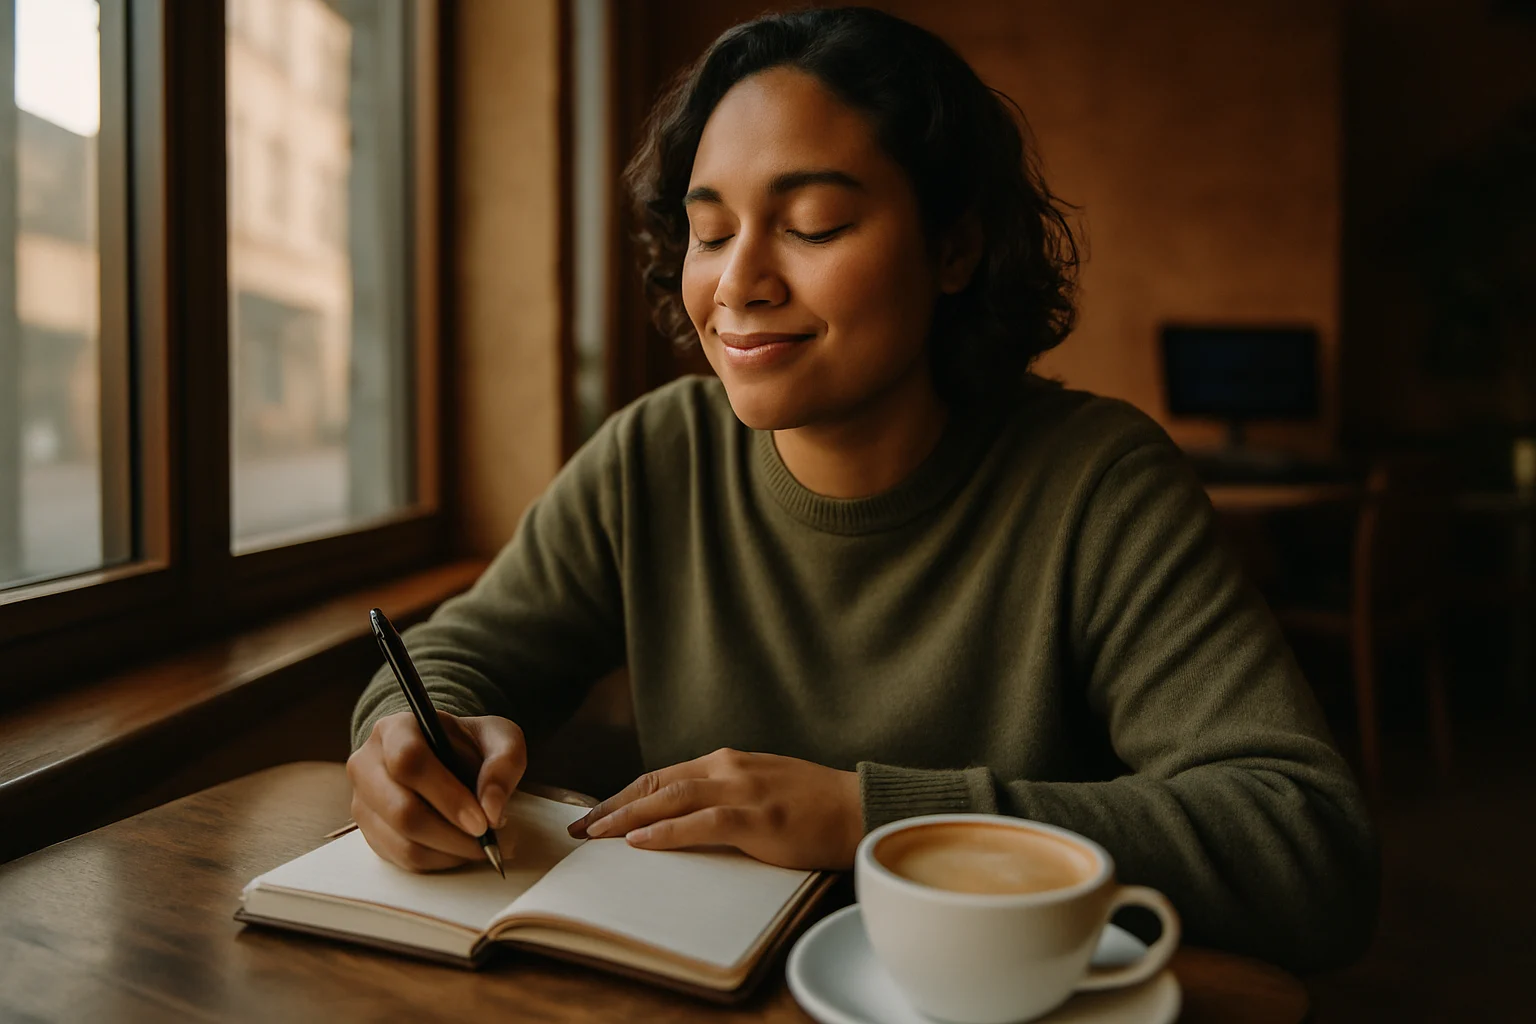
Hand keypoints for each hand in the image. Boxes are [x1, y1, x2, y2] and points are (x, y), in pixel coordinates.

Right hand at [347, 711, 526, 871]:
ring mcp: (362, 801)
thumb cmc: (469, 745)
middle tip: (488, 841)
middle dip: (451, 834)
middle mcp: (367, 764)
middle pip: (400, 810)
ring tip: (483, 846)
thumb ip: (503, 764)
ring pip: (402, 841)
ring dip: (449, 852)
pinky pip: (402, 858)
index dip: (447, 796)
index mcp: (395, 729)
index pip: (409, 761)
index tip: (482, 822)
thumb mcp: (499, 738)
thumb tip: (491, 811)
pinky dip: (439, 860)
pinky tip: (462, 849)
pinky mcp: (369, 831)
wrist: (444, 755)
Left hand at [567, 748, 862, 870]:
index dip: (623, 795)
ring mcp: (743, 790)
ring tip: (597, 835)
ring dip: (627, 817)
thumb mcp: (761, 788)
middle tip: (580, 828)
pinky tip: (642, 842)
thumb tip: (684, 817)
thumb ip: (724, 794)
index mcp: (727, 761)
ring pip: (671, 799)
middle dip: (613, 806)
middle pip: (656, 783)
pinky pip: (702, 822)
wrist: (859, 807)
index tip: (594, 814)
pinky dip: (667, 831)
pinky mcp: (759, 817)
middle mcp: (729, 767)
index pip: (661, 776)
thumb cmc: (813, 805)